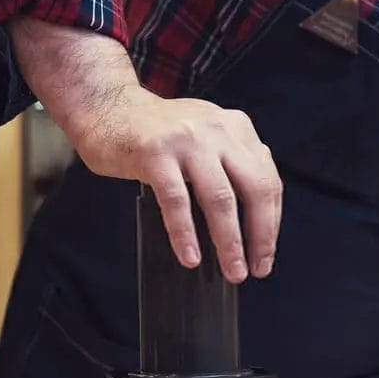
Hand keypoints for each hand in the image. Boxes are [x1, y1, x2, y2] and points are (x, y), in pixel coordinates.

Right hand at [9, 18, 281, 282]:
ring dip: (229, 241)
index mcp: (236, 128)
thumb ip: (231, 165)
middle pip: (254, 189)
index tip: (265, 254)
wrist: (108, 107)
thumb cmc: (158, 134)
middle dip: (259, 235)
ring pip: (220, 199)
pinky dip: (186, 233)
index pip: (267, 180)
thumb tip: (251, 223)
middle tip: (256, 270)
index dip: (270, 222)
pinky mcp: (155, 153)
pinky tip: (190, 256)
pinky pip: (177, 201)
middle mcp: (217, 130)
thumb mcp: (206, 137)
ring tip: (232, 270)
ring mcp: (187, 140)